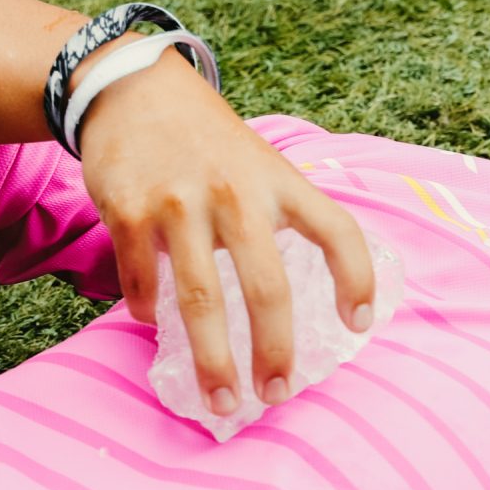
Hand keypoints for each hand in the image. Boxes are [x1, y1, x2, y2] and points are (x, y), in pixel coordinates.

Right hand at [74, 53, 375, 414]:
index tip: (361, 325)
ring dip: (213, 361)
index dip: (358, 280)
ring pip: (202, 299)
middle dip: (275, 352)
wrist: (133, 89)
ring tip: (222, 400)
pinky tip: (153, 326)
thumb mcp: (263, 164)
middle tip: (276, 395)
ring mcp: (180, 202)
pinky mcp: (128, 208)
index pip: (338, 232)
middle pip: (268, 288)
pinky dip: (148, 309)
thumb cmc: (210, 143)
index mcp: (280, 182)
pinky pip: (142, 278)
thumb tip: (311, 292)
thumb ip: (285, 215)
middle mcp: (237, 193)